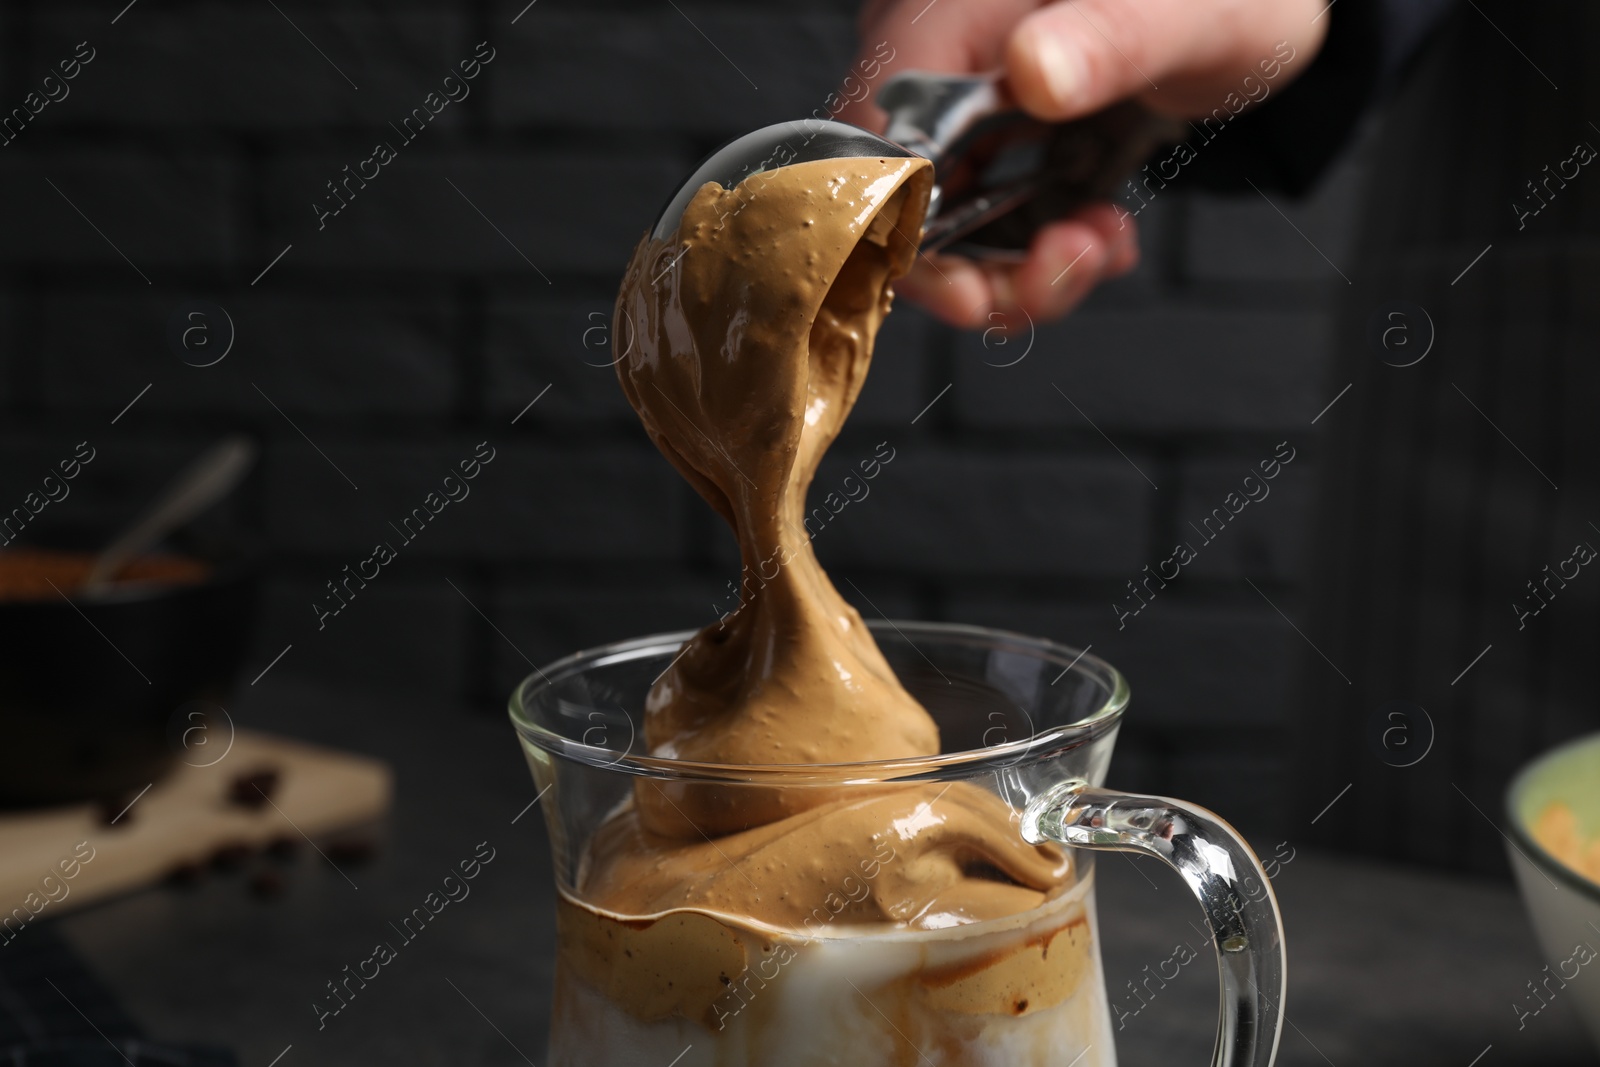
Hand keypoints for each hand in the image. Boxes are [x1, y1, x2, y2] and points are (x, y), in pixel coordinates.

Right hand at [841, 0, 1328, 327]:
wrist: (1252, 4)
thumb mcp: (1186, 14)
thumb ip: (1111, 37)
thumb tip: (1037, 71)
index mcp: (947, 10)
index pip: (875, 142)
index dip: (905, 232)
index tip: (972, 292)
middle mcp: (936, 55)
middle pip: (898, 195)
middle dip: (976, 266)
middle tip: (1069, 266)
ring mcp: (961, 100)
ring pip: (938, 221)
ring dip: (1015, 267)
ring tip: (1099, 243)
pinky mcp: (994, 135)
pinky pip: (984, 216)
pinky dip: (1035, 249)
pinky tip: (1098, 232)